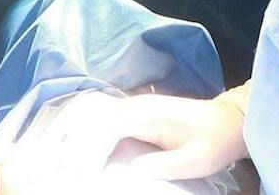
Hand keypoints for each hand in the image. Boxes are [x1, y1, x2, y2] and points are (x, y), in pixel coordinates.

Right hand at [38, 89, 248, 181]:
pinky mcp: (129, 115)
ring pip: (88, 115)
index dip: (89, 149)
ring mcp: (129, 108)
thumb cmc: (215, 141)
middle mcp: (132, 106)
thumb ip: (167, 164)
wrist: (227, 120)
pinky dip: (79, 132)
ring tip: (52, 155)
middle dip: (68, 140)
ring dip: (68, 133)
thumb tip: (132, 170)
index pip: (106, 127)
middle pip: (89, 118)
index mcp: (147, 114)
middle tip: (53, 166)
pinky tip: (68, 144)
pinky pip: (97, 121)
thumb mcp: (198, 159)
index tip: (79, 172)